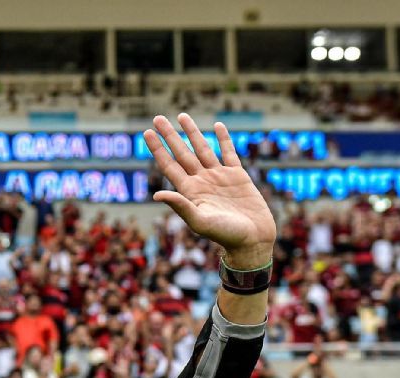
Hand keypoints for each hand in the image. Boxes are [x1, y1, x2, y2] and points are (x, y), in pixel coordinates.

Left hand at [144, 115, 275, 266]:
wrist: (252, 240)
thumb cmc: (225, 235)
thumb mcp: (199, 221)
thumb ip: (180, 206)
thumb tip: (156, 195)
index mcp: (190, 191)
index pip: (169, 165)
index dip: (158, 149)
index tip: (146, 132)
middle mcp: (202, 181)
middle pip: (182, 152)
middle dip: (169, 135)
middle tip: (157, 117)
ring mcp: (219, 177)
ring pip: (202, 148)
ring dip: (192, 132)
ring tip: (182, 116)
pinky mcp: (237, 175)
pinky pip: (228, 152)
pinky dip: (223, 138)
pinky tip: (217, 126)